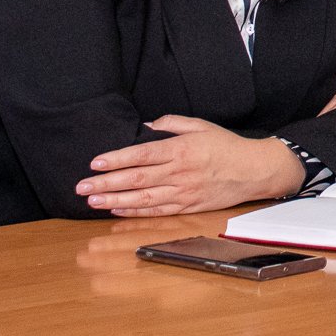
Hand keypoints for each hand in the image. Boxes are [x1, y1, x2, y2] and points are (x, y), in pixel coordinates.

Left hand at [78, 116, 302, 216]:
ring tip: (92, 201)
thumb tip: (147, 125)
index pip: (142, 155)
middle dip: (106, 183)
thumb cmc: (227, 146)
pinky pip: (156, 211)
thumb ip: (173, 123)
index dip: (117, 159)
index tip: (95, 163)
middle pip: (136, 179)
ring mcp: (183, 192)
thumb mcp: (202, 125)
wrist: (254, 170)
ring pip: (142, 199)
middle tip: (82, 186)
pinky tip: (117, 209)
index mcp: (181, 150)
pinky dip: (135, 212)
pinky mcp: (187, 206)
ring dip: (114, 201)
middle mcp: (179, 172)